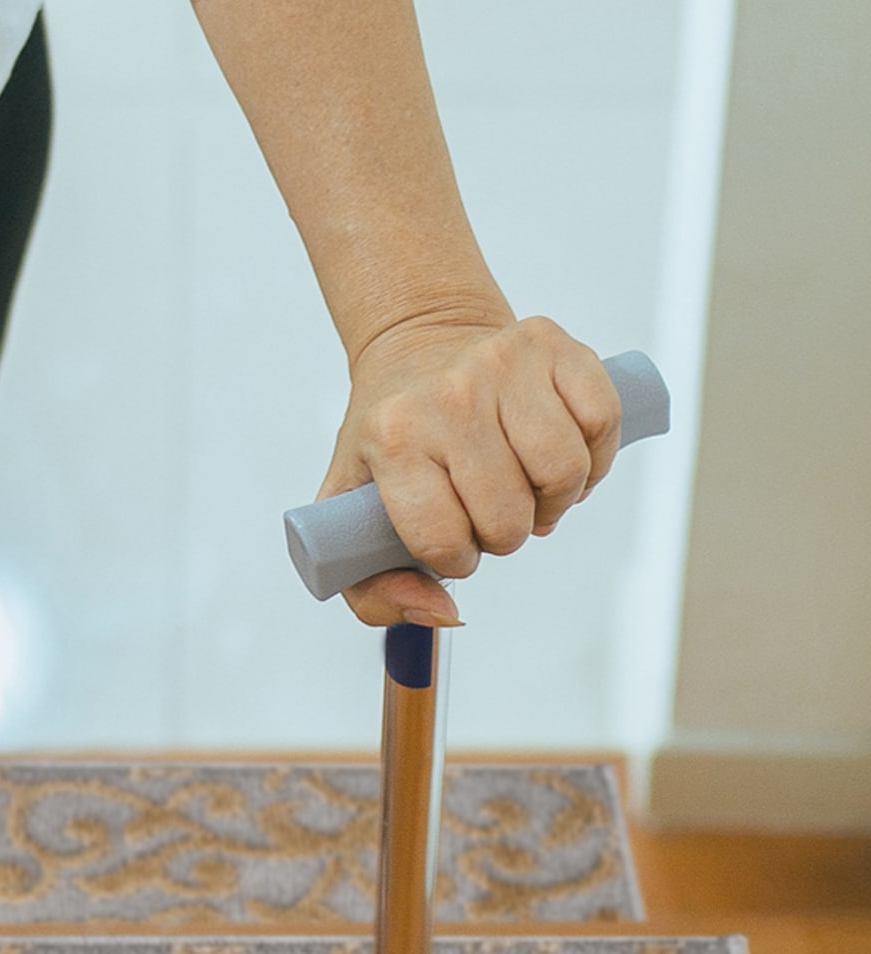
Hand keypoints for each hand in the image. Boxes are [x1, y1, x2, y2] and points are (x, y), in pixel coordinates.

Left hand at [319, 314, 622, 626]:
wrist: (417, 342)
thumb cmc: (390, 435)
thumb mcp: (351, 510)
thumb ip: (372, 589)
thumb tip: (441, 610)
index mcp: (391, 436)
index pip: (442, 539)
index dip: (454, 557)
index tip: (449, 538)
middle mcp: (446, 396)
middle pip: (509, 516)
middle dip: (504, 533)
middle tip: (489, 511)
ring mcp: (501, 364)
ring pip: (563, 473)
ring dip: (554, 499)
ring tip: (526, 486)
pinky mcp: (552, 345)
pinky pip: (601, 423)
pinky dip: (592, 455)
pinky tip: (560, 453)